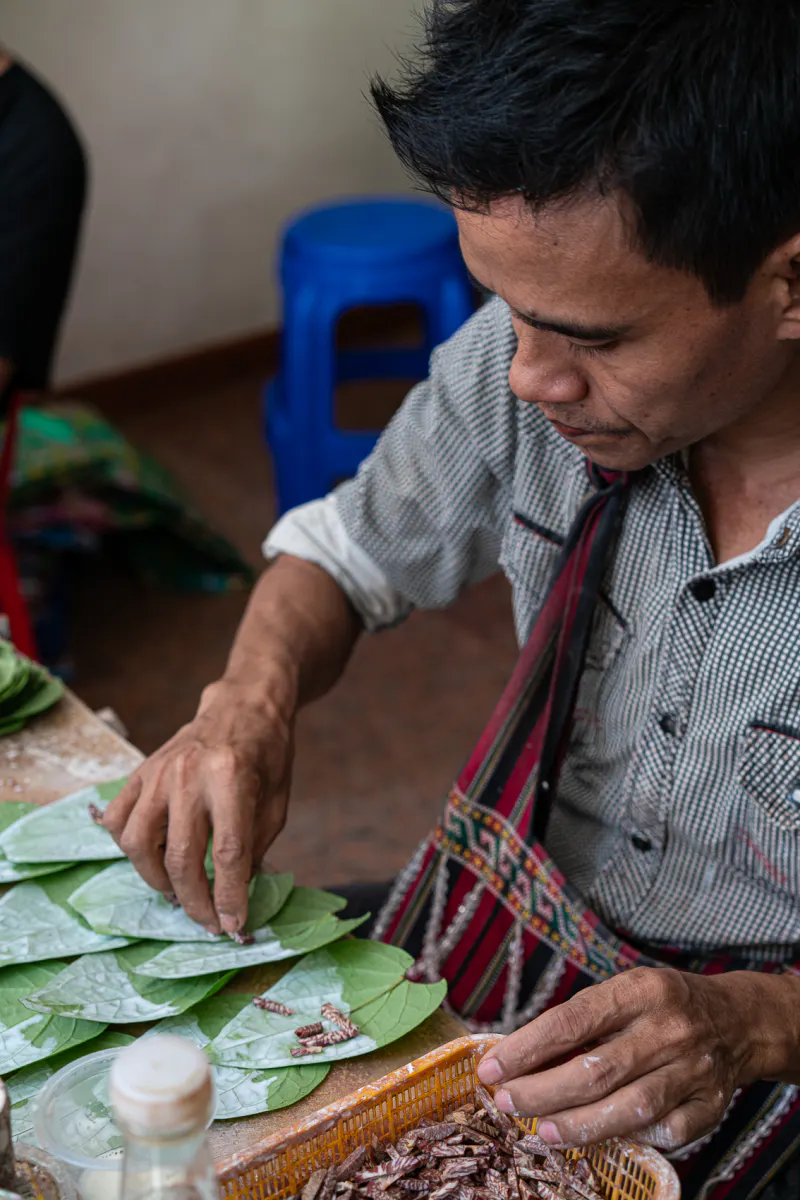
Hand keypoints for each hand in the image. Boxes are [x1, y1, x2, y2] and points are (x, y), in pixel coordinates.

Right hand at [102, 676, 293, 934]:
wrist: (242, 706)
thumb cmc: (267, 756)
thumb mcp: (276, 803)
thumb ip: (253, 849)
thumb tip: (233, 899)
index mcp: (232, 778)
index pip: (227, 853)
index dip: (229, 897)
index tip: (233, 927)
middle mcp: (190, 774)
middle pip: (181, 857)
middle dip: (196, 902)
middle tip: (208, 923)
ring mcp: (159, 772)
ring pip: (139, 844)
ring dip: (157, 880)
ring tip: (178, 892)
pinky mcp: (140, 771)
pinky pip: (119, 820)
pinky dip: (130, 848)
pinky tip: (153, 858)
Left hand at [477, 967, 799, 1151]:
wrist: (737, 1019)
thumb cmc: (662, 1005)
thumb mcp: (625, 992)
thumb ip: (582, 1021)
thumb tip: (522, 1057)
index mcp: (640, 989)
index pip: (572, 1020)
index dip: (527, 1048)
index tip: (492, 1067)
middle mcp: (668, 1028)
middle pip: (595, 1070)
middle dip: (541, 1091)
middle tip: (506, 1101)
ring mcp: (693, 1069)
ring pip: (628, 1107)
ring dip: (577, 1124)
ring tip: (539, 1129)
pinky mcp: (711, 1105)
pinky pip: (665, 1131)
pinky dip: (631, 1137)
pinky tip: (602, 1136)